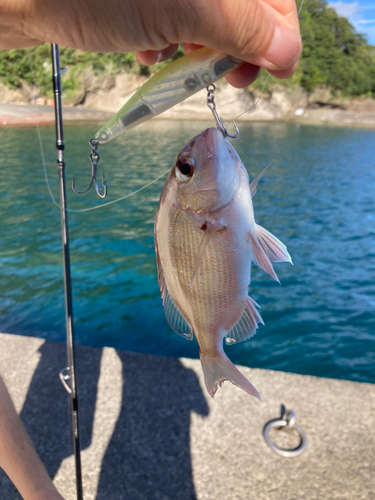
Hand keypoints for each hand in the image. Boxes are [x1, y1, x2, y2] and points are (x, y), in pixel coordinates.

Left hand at [0, 0, 300, 87]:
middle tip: (223, 76)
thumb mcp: (187, 10)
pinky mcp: (151, 0)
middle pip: (245, 11)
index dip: (277, 36)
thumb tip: (288, 53)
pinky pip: (179, 24)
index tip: (270, 73)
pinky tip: (149, 50)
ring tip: (170, 57)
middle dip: (232, 48)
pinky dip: (170, 44)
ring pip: (210, 23)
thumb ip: (244, 27)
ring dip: (197, 51)